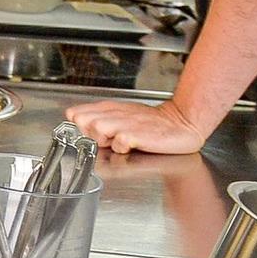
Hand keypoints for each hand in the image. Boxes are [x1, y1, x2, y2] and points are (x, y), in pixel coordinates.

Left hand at [66, 97, 210, 154]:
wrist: (181, 123)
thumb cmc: (151, 122)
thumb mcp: (123, 115)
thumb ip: (101, 117)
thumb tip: (78, 121)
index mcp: (108, 108)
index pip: (75, 113)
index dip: (78, 125)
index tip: (88, 131)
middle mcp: (113, 114)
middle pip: (82, 122)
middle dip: (89, 133)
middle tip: (106, 138)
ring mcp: (124, 124)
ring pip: (97, 129)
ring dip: (104, 140)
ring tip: (119, 142)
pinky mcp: (136, 136)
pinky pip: (119, 144)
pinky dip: (123, 148)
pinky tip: (133, 147)